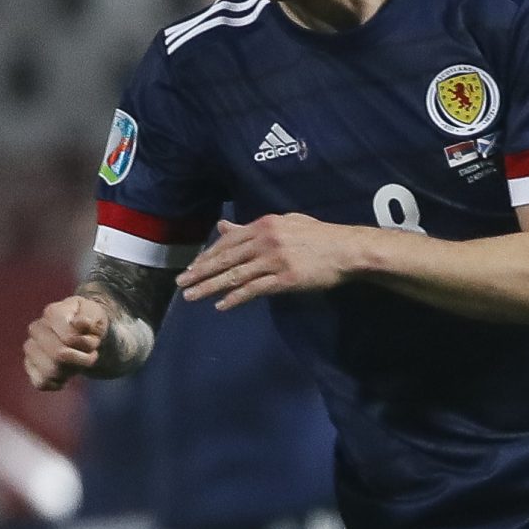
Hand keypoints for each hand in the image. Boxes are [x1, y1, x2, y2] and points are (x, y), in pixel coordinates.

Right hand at [25, 294, 110, 390]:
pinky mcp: (29, 365)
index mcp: (52, 313)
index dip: (88, 344)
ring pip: (50, 371)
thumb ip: (90, 317)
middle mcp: (36, 329)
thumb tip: (80, 323)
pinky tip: (65, 373)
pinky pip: (41, 383)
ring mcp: (30, 348)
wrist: (82, 331)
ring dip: (71, 370)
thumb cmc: (90, 321)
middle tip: (89, 353)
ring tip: (76, 361)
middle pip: (59, 356)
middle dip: (82, 358)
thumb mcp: (96, 314)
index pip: (69, 338)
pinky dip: (57, 382)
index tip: (93, 339)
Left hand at [179, 214, 357, 307]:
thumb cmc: (318, 237)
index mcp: (264, 225)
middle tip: (182, 284)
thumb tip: (224, 227)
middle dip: (201, 272)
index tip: (192, 268)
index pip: (227, 242)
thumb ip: (252, 227)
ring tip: (192, 297)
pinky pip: (254, 290)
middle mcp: (265, 241)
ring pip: (235, 275)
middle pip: (226, 259)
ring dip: (211, 287)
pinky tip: (222, 305)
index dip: (207, 256)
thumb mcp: (284, 223)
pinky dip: (236, 298)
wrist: (347, 250)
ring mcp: (275, 260)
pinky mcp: (285, 279)